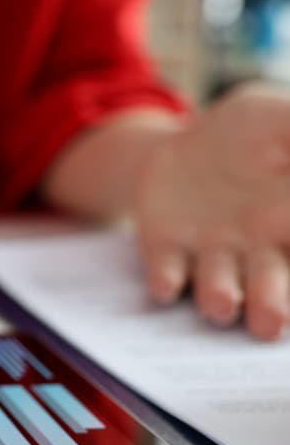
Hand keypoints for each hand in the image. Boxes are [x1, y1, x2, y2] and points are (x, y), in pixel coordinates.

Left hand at [135, 83, 289, 339]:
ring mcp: (211, 251)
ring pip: (219, 285)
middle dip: (271, 306)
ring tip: (222, 304)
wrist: (188, 140)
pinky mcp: (166, 247)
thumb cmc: (254, 132)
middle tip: (271, 326)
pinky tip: (165, 286)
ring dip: (220, 297)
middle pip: (270, 285)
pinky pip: (166, 270)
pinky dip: (166, 279)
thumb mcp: (283, 118)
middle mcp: (258, 249)